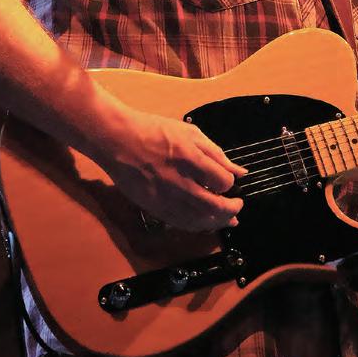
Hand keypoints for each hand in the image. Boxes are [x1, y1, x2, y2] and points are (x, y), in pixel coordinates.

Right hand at [99, 105, 246, 232]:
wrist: (117, 139)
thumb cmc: (154, 131)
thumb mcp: (189, 133)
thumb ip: (216, 154)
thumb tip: (240, 172)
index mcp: (189, 157)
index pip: (222, 181)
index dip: (230, 184)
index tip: (228, 182)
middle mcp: (179, 181)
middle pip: (214, 206)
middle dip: (231, 210)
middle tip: (237, 207)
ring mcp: (165, 196)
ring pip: (198, 219)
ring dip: (217, 222)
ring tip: (226, 219)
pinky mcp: (153, 206)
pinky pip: (180, 223)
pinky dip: (196, 225)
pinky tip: (204, 222)